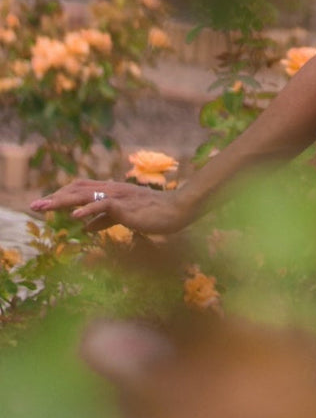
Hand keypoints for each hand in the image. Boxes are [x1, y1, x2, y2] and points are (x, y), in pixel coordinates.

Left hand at [31, 178, 193, 234]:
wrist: (180, 209)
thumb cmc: (157, 214)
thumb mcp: (126, 217)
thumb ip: (104, 220)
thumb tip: (84, 228)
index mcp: (113, 192)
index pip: (81, 189)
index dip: (62, 195)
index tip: (45, 204)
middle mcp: (113, 190)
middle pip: (78, 189)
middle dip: (54, 197)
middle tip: (33, 206)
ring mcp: (120, 196)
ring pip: (85, 195)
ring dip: (62, 201)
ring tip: (43, 207)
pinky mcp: (127, 206)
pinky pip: (104, 206)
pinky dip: (88, 211)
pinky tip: (75, 218)